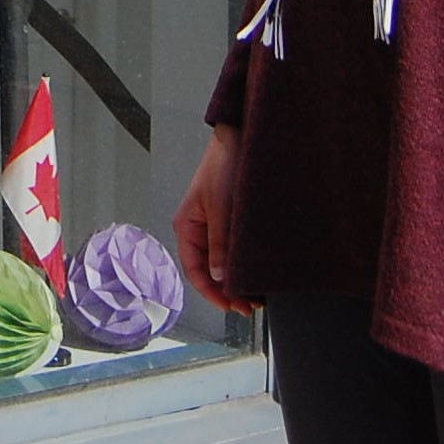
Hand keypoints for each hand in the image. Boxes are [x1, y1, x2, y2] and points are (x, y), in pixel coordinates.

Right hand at [174, 125, 251, 312]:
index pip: (194, 271)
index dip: (212, 293)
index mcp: (187, 226)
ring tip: (257, 294)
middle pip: (208, 270)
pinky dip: (242, 263)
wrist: (239, 137)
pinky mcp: (229, 220)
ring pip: (221, 262)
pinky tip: (256, 271)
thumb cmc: (225, 166)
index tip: (232, 306)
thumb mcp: (222, 208)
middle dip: (227, 291)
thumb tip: (218, 277)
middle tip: (250, 306)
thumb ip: (219, 244)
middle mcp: (198, 229)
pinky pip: (232, 250)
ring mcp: (213, 226)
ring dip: (236, 279)